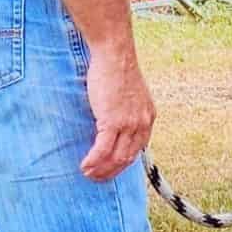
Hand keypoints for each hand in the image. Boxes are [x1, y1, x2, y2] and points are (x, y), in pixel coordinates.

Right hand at [80, 47, 155, 181]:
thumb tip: (116, 119)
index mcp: (148, 116)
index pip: (138, 148)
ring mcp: (128, 124)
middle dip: (111, 171)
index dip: (123, 161)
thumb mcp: (131, 92)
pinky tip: (84, 165)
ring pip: (116, 158)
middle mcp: (142, 123)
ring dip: (101, 170)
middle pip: (128, 157)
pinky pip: (102, 150)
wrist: (115, 54)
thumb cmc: (118, 67)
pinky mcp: (113, 121)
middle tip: (97, 177)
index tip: (111, 167)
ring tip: (88, 173)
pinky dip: (93, 161)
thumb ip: (128, 109)